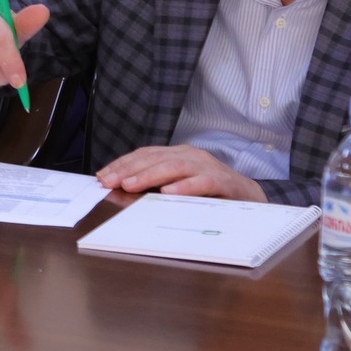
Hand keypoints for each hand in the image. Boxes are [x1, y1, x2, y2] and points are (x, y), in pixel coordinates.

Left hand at [95, 145, 267, 201]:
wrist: (248, 196)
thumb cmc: (209, 192)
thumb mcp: (179, 185)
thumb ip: (156, 184)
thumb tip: (122, 189)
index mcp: (177, 154)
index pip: (144, 155)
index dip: (122, 164)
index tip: (101, 176)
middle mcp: (190, 155)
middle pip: (155, 159)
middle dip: (129, 170)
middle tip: (109, 181)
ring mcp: (207, 166)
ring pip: (175, 167)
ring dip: (150, 176)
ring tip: (131, 185)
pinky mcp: (223, 181)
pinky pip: (202, 182)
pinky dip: (185, 187)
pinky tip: (169, 193)